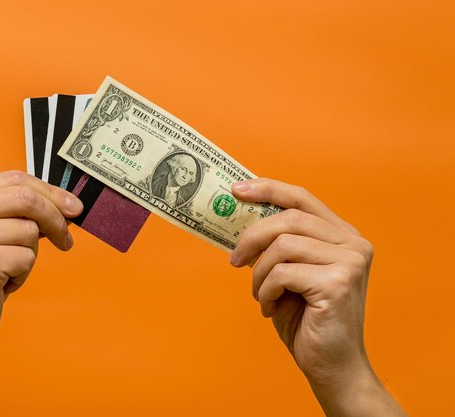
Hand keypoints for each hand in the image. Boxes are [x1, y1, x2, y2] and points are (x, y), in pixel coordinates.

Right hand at [0, 171, 82, 356]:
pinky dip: (22, 274)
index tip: (73, 207)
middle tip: (66, 239)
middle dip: (56, 218)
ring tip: (6, 270)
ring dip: (29, 255)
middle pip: (27, 198)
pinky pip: (26, 258)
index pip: (15, 179)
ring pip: (29, 231)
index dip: (51, 192)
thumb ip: (14, 212)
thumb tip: (65, 204)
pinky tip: (1, 284)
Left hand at [230, 178, 404, 415]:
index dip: (268, 189)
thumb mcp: (288, 273)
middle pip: (288, 218)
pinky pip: (282, 272)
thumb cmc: (307, 320)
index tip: (236, 190)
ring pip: (282, 245)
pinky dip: (265, 291)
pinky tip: (270, 308)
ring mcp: (350, 261)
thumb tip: (240, 219)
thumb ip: (277, 245)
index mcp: (343, 235)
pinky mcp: (338, 282)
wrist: (331, 366)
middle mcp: (353, 243)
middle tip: (234, 260)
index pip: (302, 198)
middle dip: (252, 237)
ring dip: (259, 273)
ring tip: (261, 295)